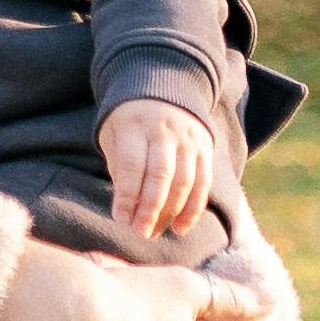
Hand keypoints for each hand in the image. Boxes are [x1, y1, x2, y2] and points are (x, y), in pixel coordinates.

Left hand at [99, 99, 218, 237]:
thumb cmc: (130, 123)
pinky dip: (193, 209)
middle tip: (140, 232)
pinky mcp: (205, 149)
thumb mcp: (115, 135)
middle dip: (150, 208)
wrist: (165, 88)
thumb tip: (127, 209)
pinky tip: (179, 228)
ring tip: (154, 232)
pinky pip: (203, 183)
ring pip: (183, 181)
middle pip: (161, 174)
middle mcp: (164, 131)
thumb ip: (119, 168)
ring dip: (170, 212)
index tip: (121, 219)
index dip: (127, 195)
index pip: (133, 164)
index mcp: (135, 125)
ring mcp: (188, 139)